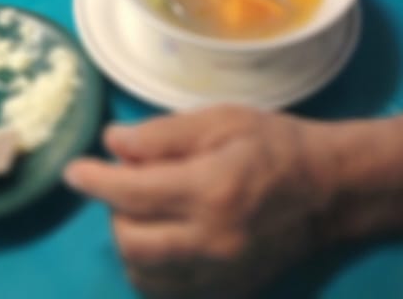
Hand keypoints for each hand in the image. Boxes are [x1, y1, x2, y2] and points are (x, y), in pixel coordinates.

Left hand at [63, 107, 331, 297]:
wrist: (328, 191)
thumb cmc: (274, 144)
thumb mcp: (221, 120)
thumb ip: (163, 134)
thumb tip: (112, 143)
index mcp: (210, 189)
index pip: (131, 192)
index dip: (95, 181)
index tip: (74, 170)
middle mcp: (210, 240)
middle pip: (130, 240)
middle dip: (114, 210)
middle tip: (125, 182)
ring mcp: (219, 274)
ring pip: (143, 273)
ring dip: (130, 239)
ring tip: (145, 209)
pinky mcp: (226, 292)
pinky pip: (167, 289)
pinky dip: (152, 267)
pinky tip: (162, 237)